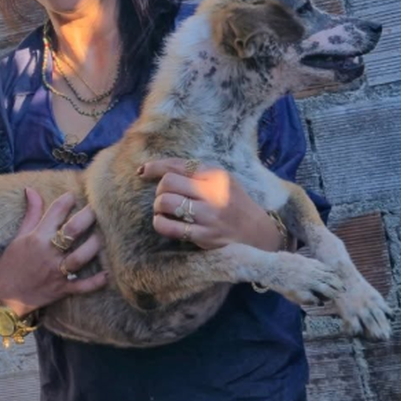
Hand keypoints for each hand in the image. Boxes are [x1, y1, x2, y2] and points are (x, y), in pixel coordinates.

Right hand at [0, 188, 106, 317]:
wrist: (4, 296)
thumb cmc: (12, 263)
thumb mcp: (19, 236)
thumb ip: (31, 213)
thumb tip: (31, 189)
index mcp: (37, 237)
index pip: (55, 213)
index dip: (66, 200)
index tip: (73, 196)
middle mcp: (48, 253)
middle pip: (72, 232)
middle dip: (87, 217)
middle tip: (97, 209)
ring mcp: (56, 272)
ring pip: (80, 258)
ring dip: (93, 246)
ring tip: (102, 236)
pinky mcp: (62, 289)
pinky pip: (82, 286)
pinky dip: (95, 282)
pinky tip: (107, 274)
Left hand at [139, 159, 281, 250]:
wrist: (258, 234)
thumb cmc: (235, 205)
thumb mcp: (223, 182)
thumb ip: (196, 174)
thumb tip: (155, 169)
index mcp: (217, 176)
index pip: (178, 164)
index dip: (155, 167)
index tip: (142, 171)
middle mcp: (213, 193)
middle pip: (168, 183)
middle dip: (159, 190)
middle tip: (163, 198)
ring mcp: (209, 216)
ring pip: (166, 203)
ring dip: (158, 207)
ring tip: (164, 211)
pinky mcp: (204, 236)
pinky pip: (169, 227)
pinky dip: (160, 223)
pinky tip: (165, 223)